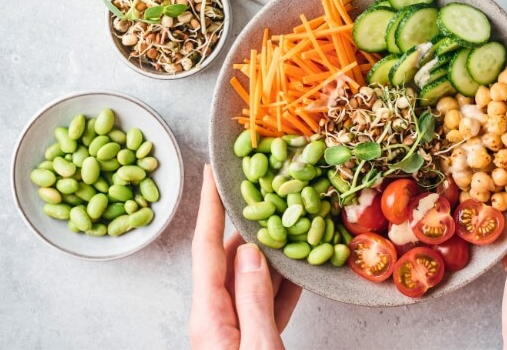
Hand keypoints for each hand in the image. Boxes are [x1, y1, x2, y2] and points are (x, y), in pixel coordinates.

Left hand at [189, 164, 301, 349]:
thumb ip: (254, 300)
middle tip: (271, 194)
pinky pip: (267, 303)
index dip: (209, 206)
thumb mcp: (258, 346)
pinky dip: (284, 285)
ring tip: (293, 224)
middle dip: (252, 225)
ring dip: (273, 254)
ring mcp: (234, 330)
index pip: (205, 248)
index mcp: (209, 317)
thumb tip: (252, 252)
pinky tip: (301, 269)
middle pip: (231, 258)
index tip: (211, 174)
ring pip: (252, 279)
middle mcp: (216, 319)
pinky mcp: (253, 341)